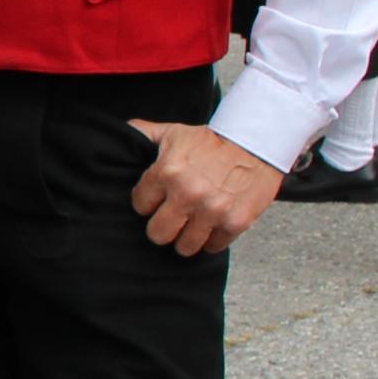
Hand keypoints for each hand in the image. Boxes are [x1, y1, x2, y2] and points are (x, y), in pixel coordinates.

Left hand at [128, 119, 279, 256]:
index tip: (157, 200)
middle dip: (162, 227)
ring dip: (186, 238)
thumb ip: (143, 134)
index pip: (140, 205)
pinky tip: (212, 226)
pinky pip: (214, 247)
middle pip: (158, 234)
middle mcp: (188, 194)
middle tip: (171, 219)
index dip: (147, 203)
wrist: (257, 142)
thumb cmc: (212, 140)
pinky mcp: (235, 222)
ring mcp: (213, 211)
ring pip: (185, 247)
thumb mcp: (173, 132)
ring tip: (191, 226)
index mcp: (167, 173)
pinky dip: (212, 239)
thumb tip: (120, 136)